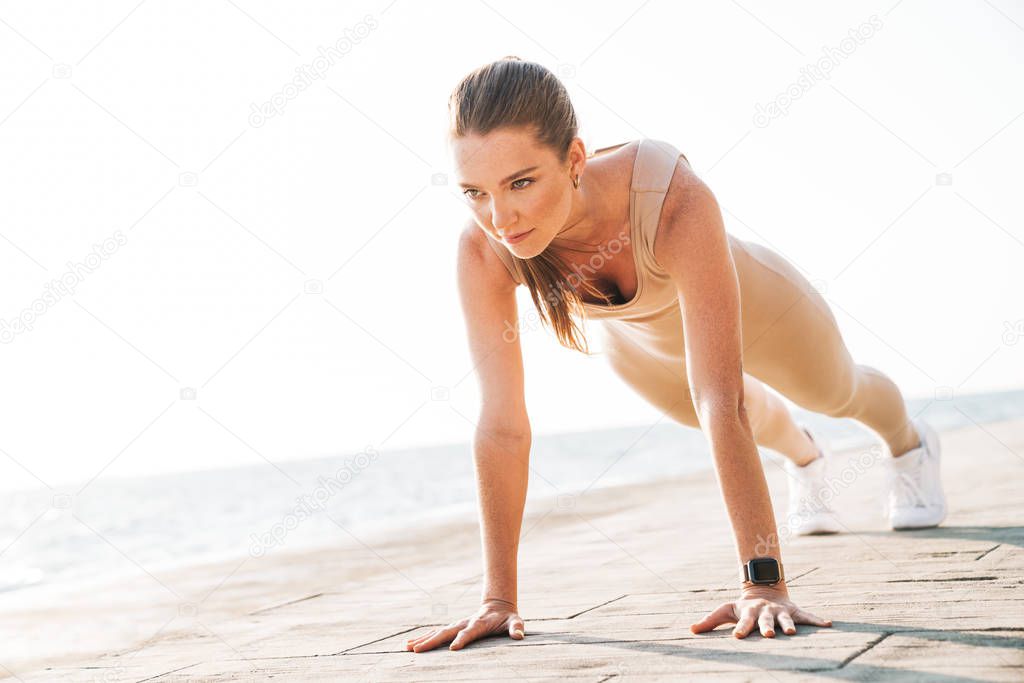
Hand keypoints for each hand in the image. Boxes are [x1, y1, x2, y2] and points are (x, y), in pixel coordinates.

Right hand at [405, 599, 524, 651]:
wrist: (497, 605)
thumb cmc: (507, 618)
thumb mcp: (515, 621)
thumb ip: (517, 627)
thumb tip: (519, 635)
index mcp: (479, 623)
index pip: (469, 632)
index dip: (461, 639)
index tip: (452, 649)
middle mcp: (464, 623)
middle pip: (446, 632)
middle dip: (432, 641)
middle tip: (418, 650)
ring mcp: (457, 625)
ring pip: (438, 632)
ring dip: (423, 639)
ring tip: (408, 648)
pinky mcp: (453, 628)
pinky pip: (436, 633)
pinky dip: (424, 638)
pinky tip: (411, 644)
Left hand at [689, 584, 831, 637]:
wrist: (763, 589)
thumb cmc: (742, 607)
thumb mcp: (726, 611)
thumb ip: (710, 621)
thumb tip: (691, 630)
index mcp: (748, 612)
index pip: (743, 622)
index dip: (740, 629)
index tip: (737, 636)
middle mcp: (765, 612)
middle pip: (765, 621)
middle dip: (766, 628)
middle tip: (768, 636)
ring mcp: (780, 611)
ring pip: (785, 619)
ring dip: (789, 625)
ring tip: (791, 632)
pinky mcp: (794, 611)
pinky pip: (808, 616)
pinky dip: (818, 620)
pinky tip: (829, 624)